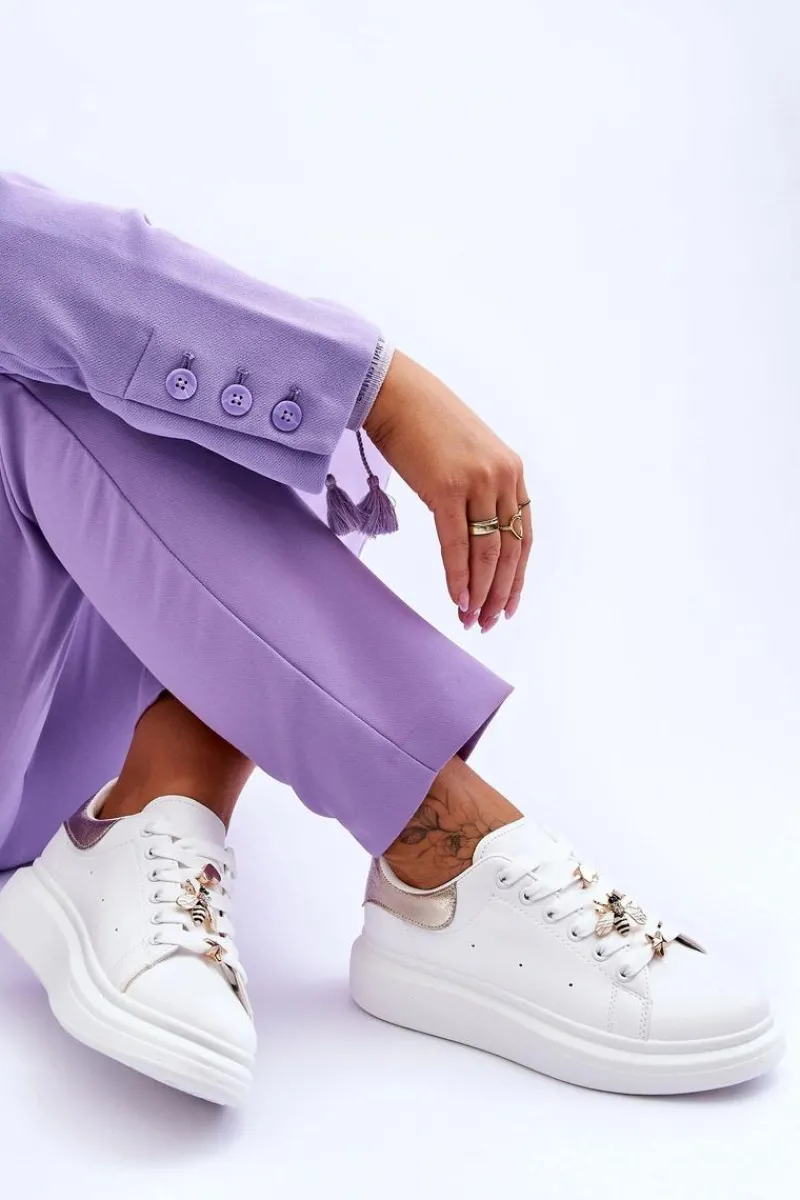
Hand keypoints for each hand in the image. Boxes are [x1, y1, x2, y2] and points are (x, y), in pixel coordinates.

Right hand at [364, 351, 531, 629]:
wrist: (394, 393)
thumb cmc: (423, 423)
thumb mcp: (466, 456)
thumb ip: (479, 490)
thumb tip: (474, 531)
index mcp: (512, 471)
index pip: (522, 536)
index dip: (517, 577)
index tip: (507, 605)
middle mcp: (502, 477)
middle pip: (508, 550)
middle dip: (499, 593)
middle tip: (488, 623)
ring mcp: (476, 482)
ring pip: (486, 552)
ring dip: (480, 592)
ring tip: (471, 619)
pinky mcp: (446, 488)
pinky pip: (456, 544)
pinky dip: (458, 576)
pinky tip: (458, 600)